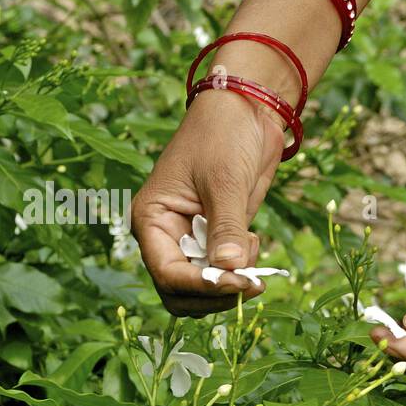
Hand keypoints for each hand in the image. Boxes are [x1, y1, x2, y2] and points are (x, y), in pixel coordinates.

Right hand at [132, 90, 282, 315]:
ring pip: (204, 289)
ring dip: (231, 283)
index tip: (237, 283)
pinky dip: (241, 270)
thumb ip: (226, 227)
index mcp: (152, 220)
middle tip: (252, 281)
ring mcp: (192, 240)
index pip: (168, 275)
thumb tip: (229, 268)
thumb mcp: (224, 180)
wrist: (246, 112)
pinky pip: (225, 272)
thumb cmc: (223, 135)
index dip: (202, 286)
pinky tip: (254, 241)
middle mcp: (166, 236)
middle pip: (181, 293)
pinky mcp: (218, 238)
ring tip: (253, 250)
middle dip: (216, 293)